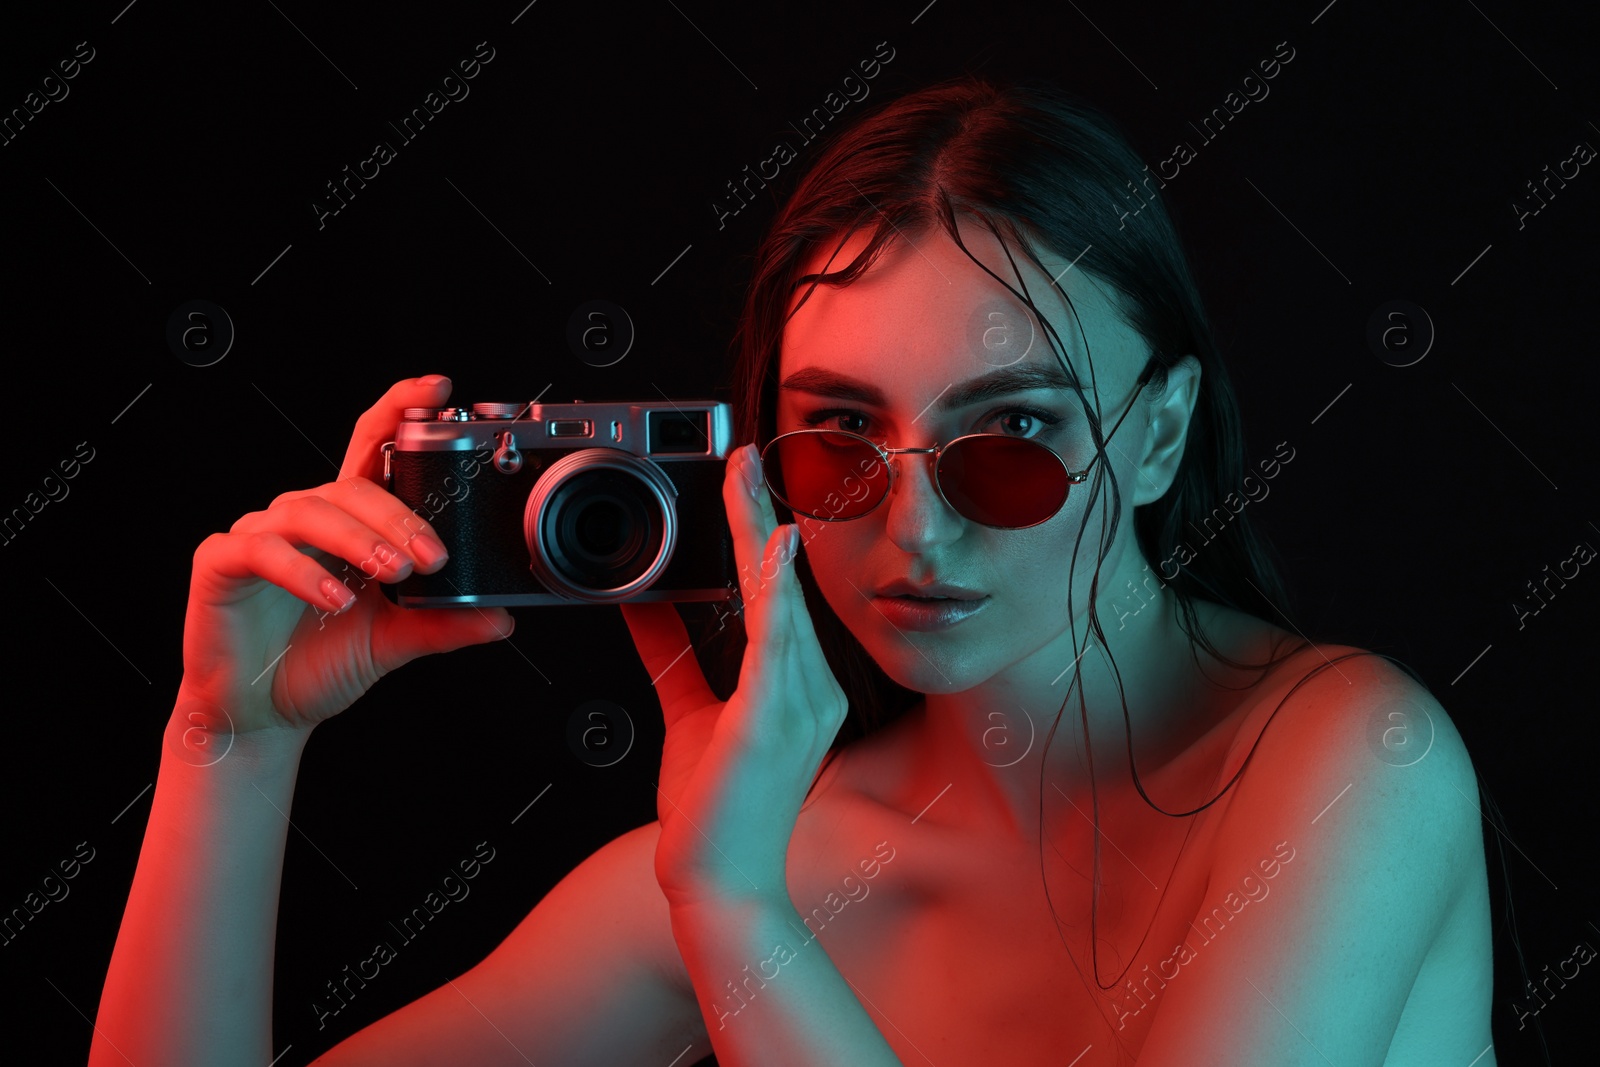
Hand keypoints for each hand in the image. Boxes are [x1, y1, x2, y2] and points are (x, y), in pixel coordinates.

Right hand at [176, 375, 513, 740]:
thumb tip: (501, 617)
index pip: (373, 449)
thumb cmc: (320, 662)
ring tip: (392, 573)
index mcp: (348, 522)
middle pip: (352, 486)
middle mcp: (305, 518)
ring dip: (360, 539)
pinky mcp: (222, 562)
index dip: (399, 409)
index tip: (438, 390)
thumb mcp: (394, 640)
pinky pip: (263, 550)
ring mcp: (260, 534)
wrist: (262, 714)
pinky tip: (334, 598)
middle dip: (400, 517)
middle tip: (432, 558)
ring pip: (312, 510)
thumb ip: (443, 624)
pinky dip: (303, 571)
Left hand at [621, 444, 848, 909]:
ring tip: (746, 477)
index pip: (777, 592)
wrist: (718, 882)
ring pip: (780, 598)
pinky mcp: (774, 718)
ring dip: (761, 531)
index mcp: (797, 684)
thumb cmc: (715, 810)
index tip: (745, 482)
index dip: (761, 532)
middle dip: (761, 512)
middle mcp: (810, 687)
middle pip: (783, 583)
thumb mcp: (686, 713)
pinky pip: (778, 640)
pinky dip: (777, 589)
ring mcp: (799, 702)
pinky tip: (773, 547)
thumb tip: (641, 603)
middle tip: (744, 454)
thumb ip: (670, 655)